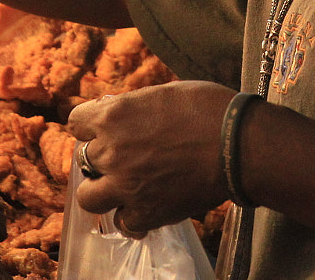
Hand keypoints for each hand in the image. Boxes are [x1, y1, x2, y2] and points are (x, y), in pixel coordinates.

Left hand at [67, 80, 234, 235]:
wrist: (239, 145)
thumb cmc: (209, 109)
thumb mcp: (164, 92)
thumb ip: (134, 106)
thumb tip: (120, 112)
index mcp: (114, 115)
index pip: (76, 121)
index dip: (91, 125)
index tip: (104, 129)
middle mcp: (111, 151)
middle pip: (84, 159)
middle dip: (102, 157)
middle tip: (125, 157)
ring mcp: (125, 186)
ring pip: (89, 197)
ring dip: (104, 191)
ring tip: (124, 187)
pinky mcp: (145, 212)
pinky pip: (123, 222)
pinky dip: (132, 216)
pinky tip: (147, 206)